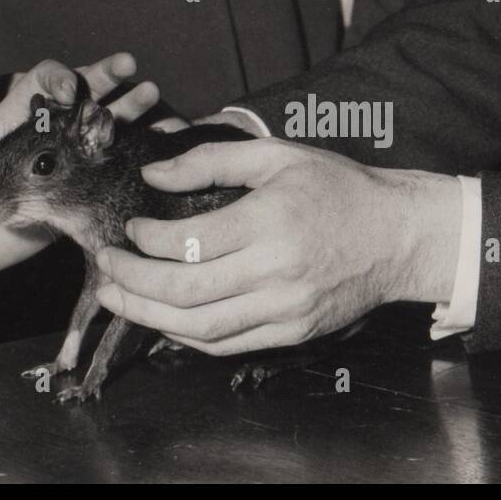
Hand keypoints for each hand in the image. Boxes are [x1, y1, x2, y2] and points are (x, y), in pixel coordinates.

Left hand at [0, 48, 159, 287]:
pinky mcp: (68, 198)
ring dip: (125, 111)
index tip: (71, 89)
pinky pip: (101, 176)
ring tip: (151, 94)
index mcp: (13, 113)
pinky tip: (155, 140)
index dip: (61, 78)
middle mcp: (41, 134)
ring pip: (98, 132)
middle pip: (80, 98)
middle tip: (130, 65)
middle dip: (106, 79)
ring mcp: (58, 166)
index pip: (45, 81)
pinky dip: (127, 157)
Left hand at [93, 138, 460, 353]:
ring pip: (200, 328)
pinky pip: (227, 344)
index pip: (189, 243)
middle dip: (133, 283)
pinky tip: (161, 320)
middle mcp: (275, 273)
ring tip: (116, 298)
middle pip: (186, 292)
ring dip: (148, 316)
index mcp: (269, 222)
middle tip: (103, 267)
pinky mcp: (292, 333)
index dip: (147, 240)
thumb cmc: (335, 187)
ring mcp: (285, 310)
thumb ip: (210, 160)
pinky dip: (186, 336)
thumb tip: (153, 174)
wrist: (397, 236)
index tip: (128, 229)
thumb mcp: (275, 155)